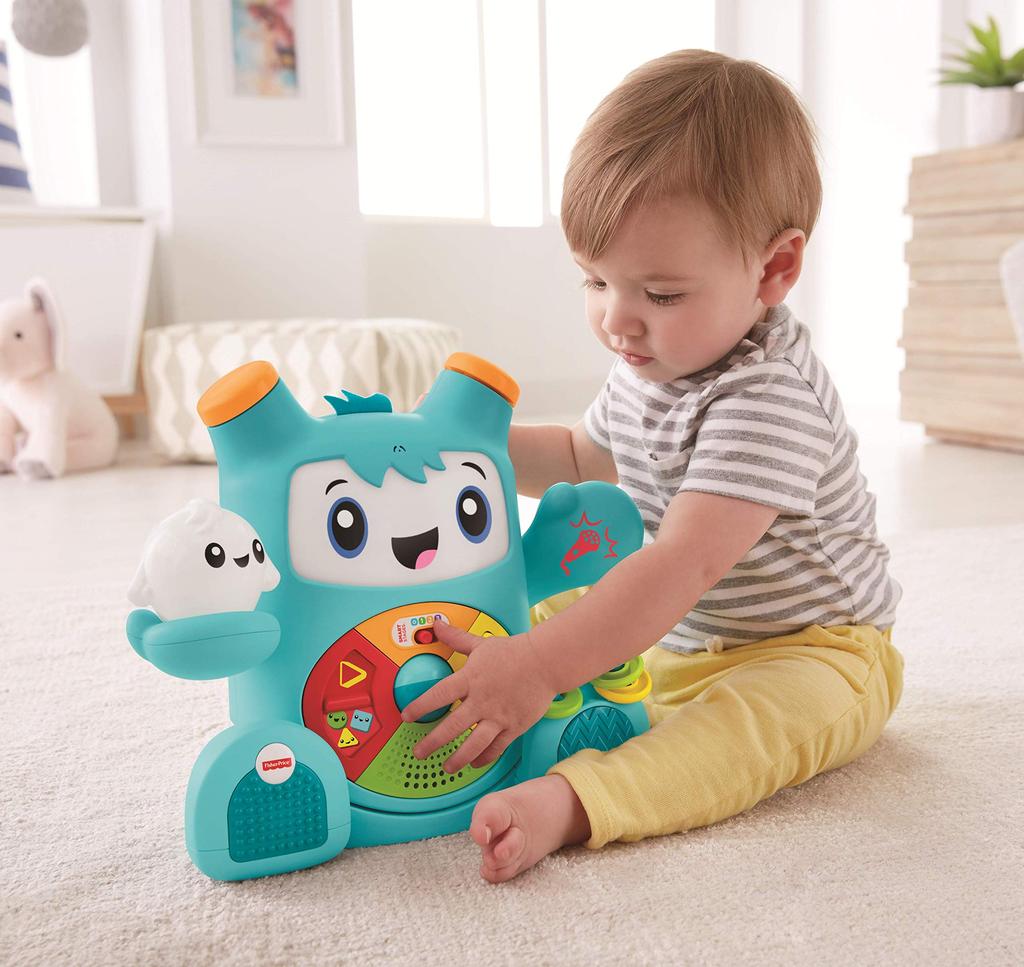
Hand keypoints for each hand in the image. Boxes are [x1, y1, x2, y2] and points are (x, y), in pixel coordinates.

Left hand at [400, 621, 556, 772]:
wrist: (545, 661)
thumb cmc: (514, 652)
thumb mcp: (480, 643)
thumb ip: (456, 638)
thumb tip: (437, 624)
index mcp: (470, 679)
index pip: (439, 695)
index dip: (420, 707)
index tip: (407, 716)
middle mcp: (482, 700)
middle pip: (452, 726)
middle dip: (432, 742)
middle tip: (420, 752)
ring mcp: (498, 715)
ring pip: (473, 744)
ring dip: (458, 758)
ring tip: (447, 767)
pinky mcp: (514, 726)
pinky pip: (496, 747)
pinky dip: (485, 758)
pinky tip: (476, 763)